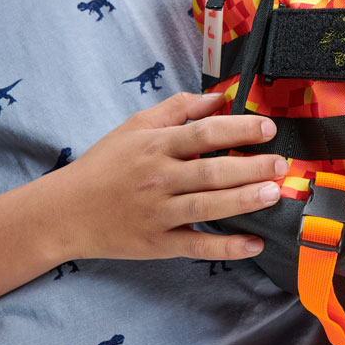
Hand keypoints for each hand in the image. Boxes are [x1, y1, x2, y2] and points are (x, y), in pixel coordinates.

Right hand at [49, 92, 285, 261]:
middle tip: (281, 164)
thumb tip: (218, 97)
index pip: (203, 134)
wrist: (63, 212)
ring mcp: (157, 213)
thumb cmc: (105, 165)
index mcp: (155, 146)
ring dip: (243, 201)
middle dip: (250, 168)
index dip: (238, 129)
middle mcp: (158, 179)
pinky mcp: (157, 243)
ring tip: (273, 194)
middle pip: (210, 172)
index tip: (268, 128)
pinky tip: (254, 243)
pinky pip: (196, 246)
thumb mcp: (135, 127)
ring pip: (206, 206)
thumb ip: (178, 109)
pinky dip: (226, 247)